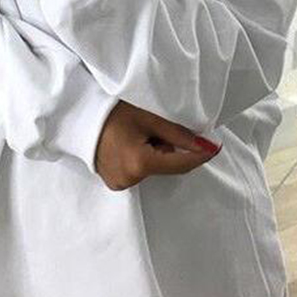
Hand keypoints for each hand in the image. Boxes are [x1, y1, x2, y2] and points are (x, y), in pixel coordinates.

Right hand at [95, 101, 221, 190]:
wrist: (81, 116)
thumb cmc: (113, 113)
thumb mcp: (149, 118)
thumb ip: (178, 134)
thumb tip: (204, 144)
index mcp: (139, 164)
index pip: (180, 164)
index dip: (199, 155)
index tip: (215, 147)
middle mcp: (129, 179)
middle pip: (166, 165)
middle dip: (169, 148)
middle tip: (153, 128)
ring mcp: (120, 183)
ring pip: (153, 168)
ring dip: (154, 153)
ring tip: (136, 133)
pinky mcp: (114, 182)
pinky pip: (139, 171)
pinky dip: (141, 158)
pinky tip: (129, 143)